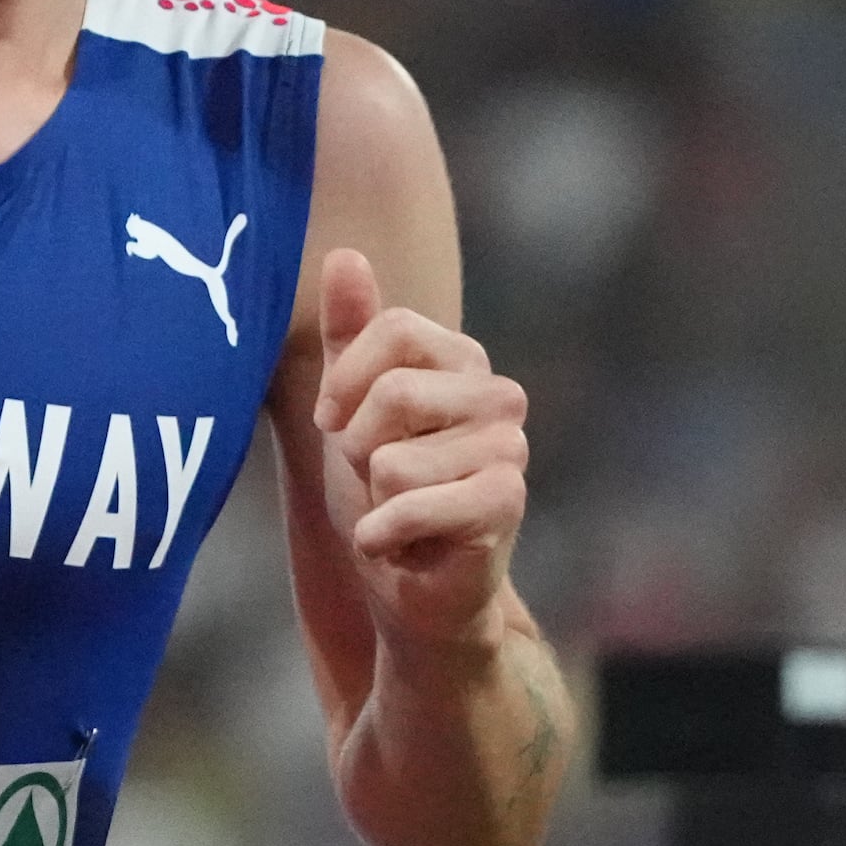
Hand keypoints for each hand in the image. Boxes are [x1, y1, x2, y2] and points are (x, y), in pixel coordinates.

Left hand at [309, 247, 529, 656]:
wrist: (409, 592)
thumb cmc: (383, 496)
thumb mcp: (350, 409)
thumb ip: (350, 336)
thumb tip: (345, 253)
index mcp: (464, 362)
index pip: (395, 328)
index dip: (346, 382)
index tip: (335, 422)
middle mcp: (499, 396)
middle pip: (394, 392)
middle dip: (357, 449)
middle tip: (376, 481)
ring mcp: (510, 450)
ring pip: (393, 458)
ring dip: (373, 499)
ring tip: (397, 513)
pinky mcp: (506, 504)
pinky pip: (412, 504)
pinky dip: (381, 535)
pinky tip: (397, 547)